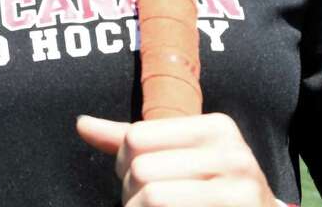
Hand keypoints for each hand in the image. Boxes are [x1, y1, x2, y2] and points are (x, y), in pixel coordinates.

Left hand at [76, 113, 277, 206]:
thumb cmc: (210, 188)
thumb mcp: (177, 156)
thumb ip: (131, 140)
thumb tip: (81, 123)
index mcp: (217, 127)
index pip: (136, 137)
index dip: (123, 163)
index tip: (138, 179)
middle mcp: (234, 154)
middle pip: (141, 169)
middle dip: (131, 193)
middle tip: (143, 203)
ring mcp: (241, 191)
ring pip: (152, 197)